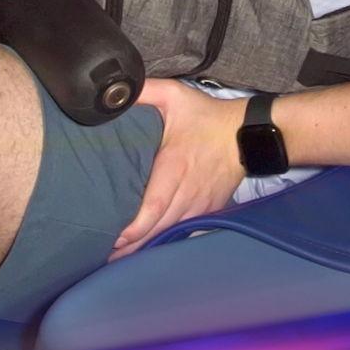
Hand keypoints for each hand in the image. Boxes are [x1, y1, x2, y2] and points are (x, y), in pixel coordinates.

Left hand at [108, 79, 243, 259]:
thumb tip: (111, 93)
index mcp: (175, 166)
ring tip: (118, 257)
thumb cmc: (206, 116)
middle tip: (103, 254)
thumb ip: (143, 92)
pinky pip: (184, 230)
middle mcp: (188, 191)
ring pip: (170, 232)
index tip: (112, 237)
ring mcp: (200, 204)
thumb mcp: (174, 94)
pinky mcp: (208, 210)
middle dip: (130, 244)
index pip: (153, 206)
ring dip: (145, 245)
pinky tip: (147, 248)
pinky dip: (165, 240)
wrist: (247, 133)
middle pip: (157, 226)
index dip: (133, 227)